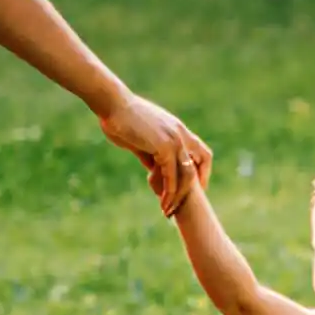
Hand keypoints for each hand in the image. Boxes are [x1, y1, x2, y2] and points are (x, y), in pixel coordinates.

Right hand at [99, 92, 211, 216]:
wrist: (112, 104)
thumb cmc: (120, 118)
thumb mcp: (141, 139)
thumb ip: (150, 154)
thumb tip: (153, 169)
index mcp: (177, 129)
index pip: (201, 151)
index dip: (202, 170)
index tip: (195, 187)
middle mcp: (180, 134)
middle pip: (200, 164)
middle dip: (193, 187)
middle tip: (182, 204)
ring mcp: (174, 139)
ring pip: (187, 174)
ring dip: (179, 195)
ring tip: (168, 210)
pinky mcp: (164, 147)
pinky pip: (171, 175)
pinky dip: (168, 192)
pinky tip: (161, 202)